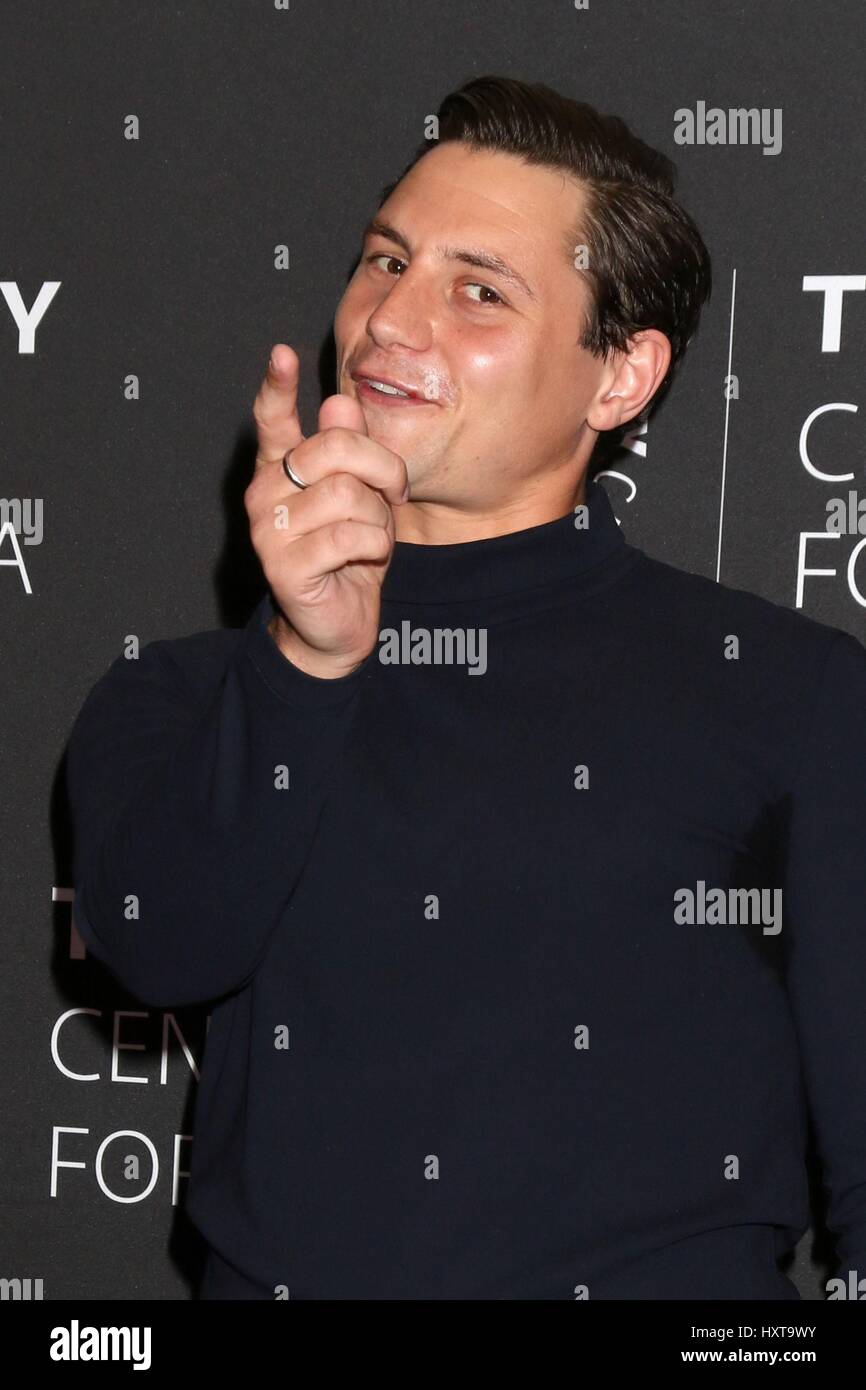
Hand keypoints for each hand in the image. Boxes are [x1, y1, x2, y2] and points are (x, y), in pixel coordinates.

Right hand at [245, 344, 408, 678]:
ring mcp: (269, 529)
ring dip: (376, 518)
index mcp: (280, 468)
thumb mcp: (361, 495)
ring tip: (369, 538)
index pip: (273, 420)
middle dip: (382, 469)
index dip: (277, 386)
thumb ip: (351, 449)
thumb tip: (341, 400)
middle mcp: (265, 492)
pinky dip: (372, 546)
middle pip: (336, 448)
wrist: (337, 624)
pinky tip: (364, 559)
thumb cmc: (350, 554)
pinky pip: (350, 535)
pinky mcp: (284, 564)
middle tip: (393, 495)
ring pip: (347, 494)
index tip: (282, 355)